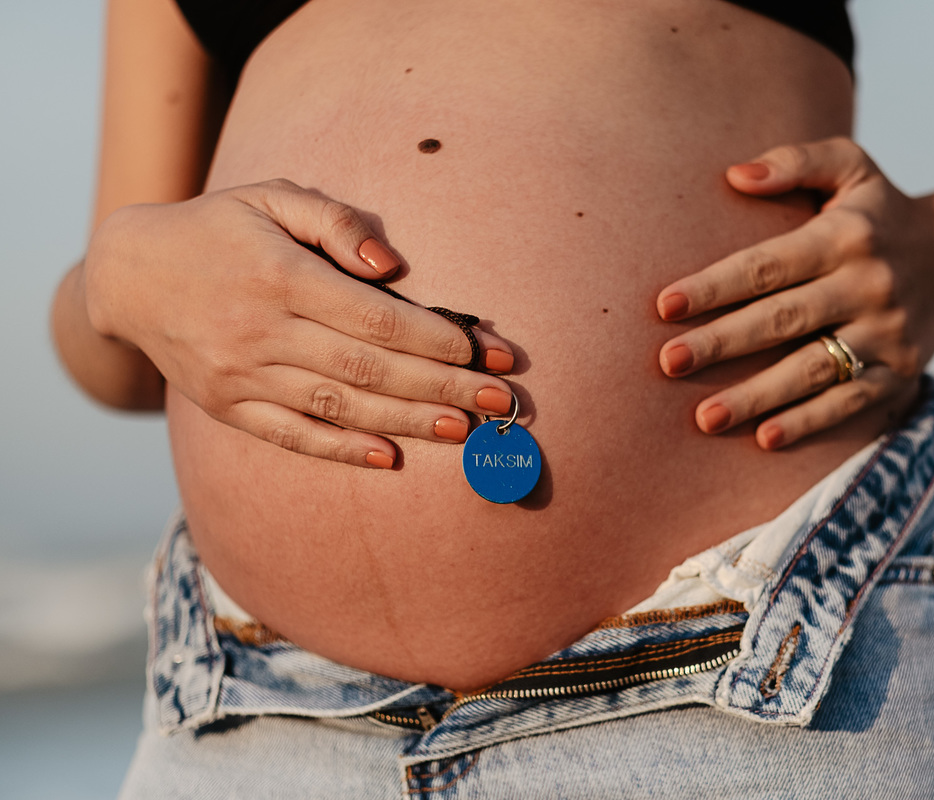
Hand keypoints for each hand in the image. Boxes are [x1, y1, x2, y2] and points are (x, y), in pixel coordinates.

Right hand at [84, 179, 515, 468]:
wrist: (129, 275)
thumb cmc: (220, 228)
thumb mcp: (271, 197)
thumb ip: (336, 223)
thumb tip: (393, 266)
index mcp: (280, 276)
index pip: (376, 318)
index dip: (436, 339)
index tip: (486, 352)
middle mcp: (261, 331)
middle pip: (370, 369)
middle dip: (443, 387)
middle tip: (502, 401)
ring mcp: (242, 376)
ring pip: (340, 408)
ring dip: (408, 423)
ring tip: (465, 431)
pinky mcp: (228, 406)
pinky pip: (292, 436)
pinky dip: (342, 451)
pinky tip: (391, 458)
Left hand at [656, 137, 933, 448]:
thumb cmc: (877, 212)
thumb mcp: (849, 165)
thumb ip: (794, 162)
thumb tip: (734, 175)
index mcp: (845, 236)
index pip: (767, 265)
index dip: (715, 287)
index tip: (665, 306)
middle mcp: (869, 284)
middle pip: (782, 320)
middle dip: (721, 343)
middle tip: (669, 363)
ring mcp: (888, 333)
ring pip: (813, 369)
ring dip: (757, 396)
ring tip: (705, 417)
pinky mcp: (903, 372)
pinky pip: (851, 402)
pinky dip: (809, 421)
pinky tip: (765, 437)